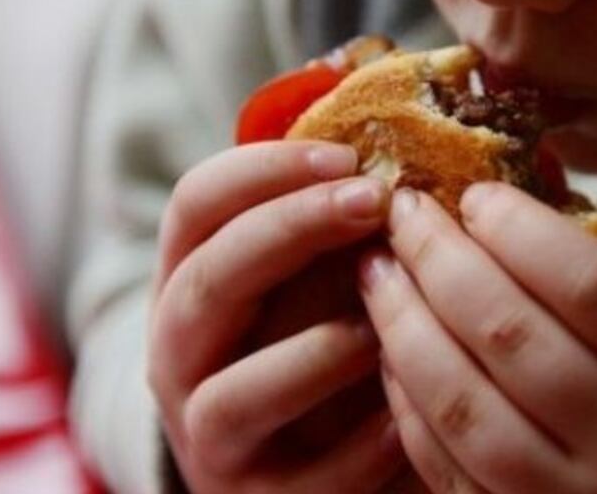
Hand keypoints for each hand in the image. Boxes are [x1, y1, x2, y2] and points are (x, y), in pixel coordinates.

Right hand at [150, 141, 405, 492]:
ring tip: (387, 322)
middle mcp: (181, 356)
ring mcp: (211, 436)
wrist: (288, 461)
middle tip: (372, 200)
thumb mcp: (308, 273)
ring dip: (317, 351)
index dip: (264, 170)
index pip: (195, 206)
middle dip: (290, 230)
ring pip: (235, 394)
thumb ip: (334, 217)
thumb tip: (403, 136)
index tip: (349, 154)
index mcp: (190, 282)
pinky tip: (416, 410)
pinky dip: (365, 442)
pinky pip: (309, 477)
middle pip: (208, 283)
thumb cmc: (313, 338)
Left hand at [359, 183, 596, 493]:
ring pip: (464, 404)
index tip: (478, 196)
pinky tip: (391, 353)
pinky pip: (445, 467)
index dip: (520, 230)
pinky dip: (408, 404)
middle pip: (513, 336)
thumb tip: (512, 221)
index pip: (593, 287)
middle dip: (441, 260)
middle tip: (406, 214)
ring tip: (378, 273)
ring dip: (405, 326)